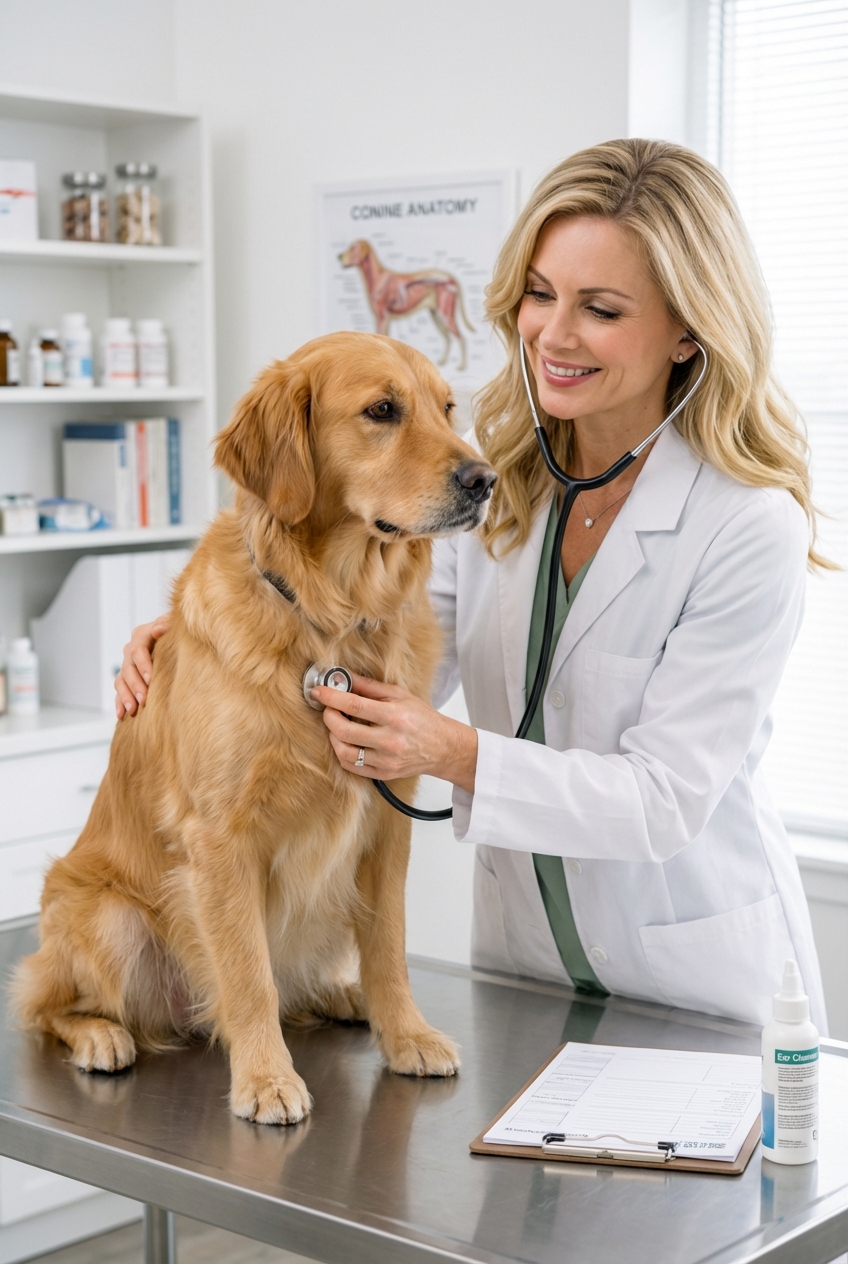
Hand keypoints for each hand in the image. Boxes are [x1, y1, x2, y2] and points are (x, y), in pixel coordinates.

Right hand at [115, 614, 170, 718]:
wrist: (174, 641)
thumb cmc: (176, 633)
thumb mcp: (174, 625)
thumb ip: (167, 624)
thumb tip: (159, 628)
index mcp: (141, 635)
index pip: (138, 650)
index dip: (143, 665)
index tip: (150, 679)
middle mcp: (131, 650)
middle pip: (129, 668)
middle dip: (135, 685)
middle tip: (144, 699)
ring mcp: (128, 664)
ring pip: (121, 681)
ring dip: (126, 696)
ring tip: (133, 709)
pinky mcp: (126, 678)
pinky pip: (119, 691)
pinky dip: (119, 703)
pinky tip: (122, 715)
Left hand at [314, 674, 477, 794]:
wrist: (442, 747)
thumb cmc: (422, 718)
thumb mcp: (400, 695)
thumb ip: (370, 687)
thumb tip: (343, 676)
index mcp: (394, 716)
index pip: (354, 705)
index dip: (332, 698)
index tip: (318, 692)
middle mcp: (390, 740)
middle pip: (344, 731)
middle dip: (329, 717)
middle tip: (328, 709)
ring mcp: (386, 760)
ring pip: (344, 752)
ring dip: (333, 737)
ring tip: (337, 726)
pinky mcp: (383, 774)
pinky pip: (352, 767)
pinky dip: (343, 753)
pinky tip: (346, 742)